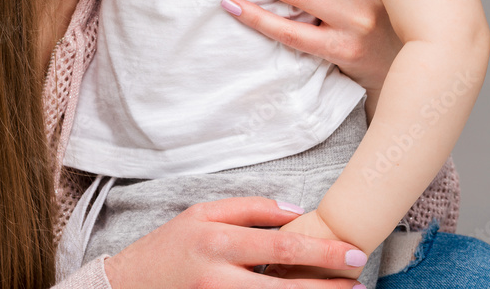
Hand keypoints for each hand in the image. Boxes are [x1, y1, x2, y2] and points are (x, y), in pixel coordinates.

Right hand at [103, 196, 366, 288]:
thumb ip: (249, 209)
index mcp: (218, 242)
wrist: (128, 286)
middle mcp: (219, 278)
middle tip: (361, 283)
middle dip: (328, 288)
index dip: (321, 252)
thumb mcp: (202, 213)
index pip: (281, 247)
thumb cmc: (170, 245)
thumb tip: (294, 210)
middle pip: (285, 288)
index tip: (352, 253)